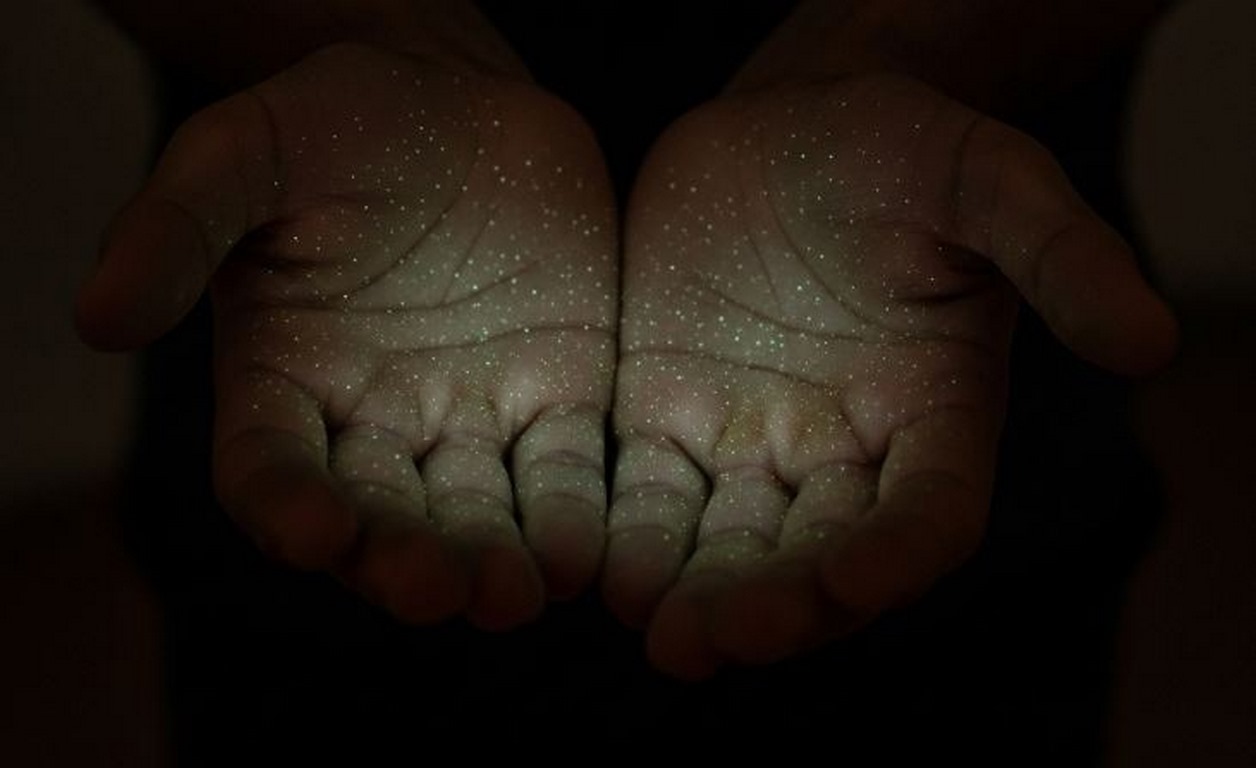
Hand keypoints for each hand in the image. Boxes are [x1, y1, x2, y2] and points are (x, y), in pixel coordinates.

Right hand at [77, 43, 616, 628]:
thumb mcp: (245, 151)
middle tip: (432, 591)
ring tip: (515, 595)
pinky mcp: (554, 399)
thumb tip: (94, 317)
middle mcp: (375, 423)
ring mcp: (470, 419)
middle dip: (403, 559)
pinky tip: (586, 554)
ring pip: (479, 515)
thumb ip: (177, 225)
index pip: (270, 467)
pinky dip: (574, 517)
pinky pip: (564, 472)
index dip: (285, 505)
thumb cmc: (334, 123)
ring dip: (496, 563)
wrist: (457, 102)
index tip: (313, 531)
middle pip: (383, 517)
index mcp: (284, 382)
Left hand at [604, 73, 1176, 677]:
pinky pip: (648, 492)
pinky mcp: (669, 416)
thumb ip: (1057, 251)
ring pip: (726, 545)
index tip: (854, 582)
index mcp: (933, 415)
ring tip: (665, 634)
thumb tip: (1153, 340)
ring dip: (694, 594)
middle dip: (775, 605)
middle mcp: (843, 452)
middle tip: (721, 640)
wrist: (789, 124)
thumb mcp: (986, 178)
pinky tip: (600, 568)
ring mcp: (750, 442)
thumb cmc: (903, 149)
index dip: (898, 555)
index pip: (928, 514)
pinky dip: (628, 535)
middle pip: (815, 558)